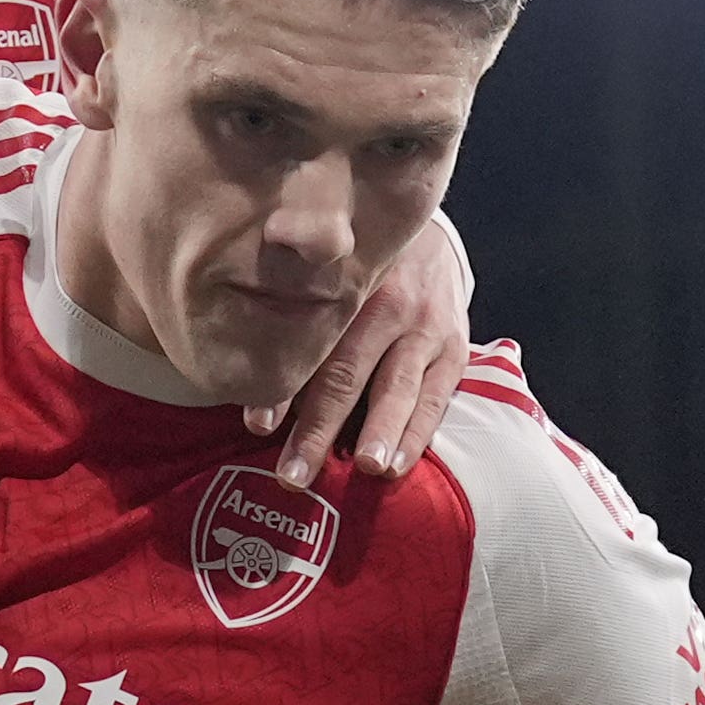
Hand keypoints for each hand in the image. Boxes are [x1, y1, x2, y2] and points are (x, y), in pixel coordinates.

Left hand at [249, 209, 474, 488]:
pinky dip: (416, 434)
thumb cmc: (351, 265)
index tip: (256, 425)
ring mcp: (427, 327)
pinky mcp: (455, 348)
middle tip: (295, 475)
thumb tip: (250, 397)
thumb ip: (290, 325)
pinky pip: (436, 397)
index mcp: (345, 283)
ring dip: (380, 432)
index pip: (309, 343)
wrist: (421, 228)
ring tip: (367, 468)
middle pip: (348, 373)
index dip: (283, 386)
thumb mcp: (320, 276)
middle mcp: (390, 303)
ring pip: (398, 387)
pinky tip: (397, 465)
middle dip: (319, 428)